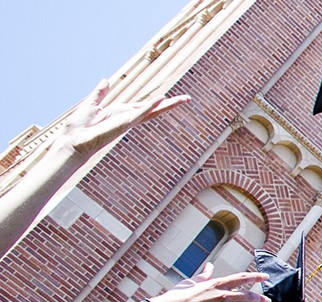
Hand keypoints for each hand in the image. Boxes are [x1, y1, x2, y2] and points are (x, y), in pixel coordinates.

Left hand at [59, 80, 190, 155]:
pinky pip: (141, 113)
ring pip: (152, 110)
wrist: (74, 141)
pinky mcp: (124, 123)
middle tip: (187, 99)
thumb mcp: (91, 105)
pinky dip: (151, 105)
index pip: (143, 106)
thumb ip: (99, 93)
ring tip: (184, 99)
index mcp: (121, 113)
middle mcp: (128, 118)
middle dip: (170, 104)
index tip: (168, 97)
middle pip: (153, 109)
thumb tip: (105, 80)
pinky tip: (162, 99)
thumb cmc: (80, 128)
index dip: (156, 102)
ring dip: (168, 104)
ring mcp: (128, 121)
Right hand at [153, 264, 270, 301]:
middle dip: (260, 299)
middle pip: (248, 296)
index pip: (242, 278)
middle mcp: (222, 296)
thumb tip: (210, 266)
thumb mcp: (191, 281)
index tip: (266, 278)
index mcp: (216, 284)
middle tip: (267, 301)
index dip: (256, 277)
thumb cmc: (177, 295)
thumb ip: (205, 275)